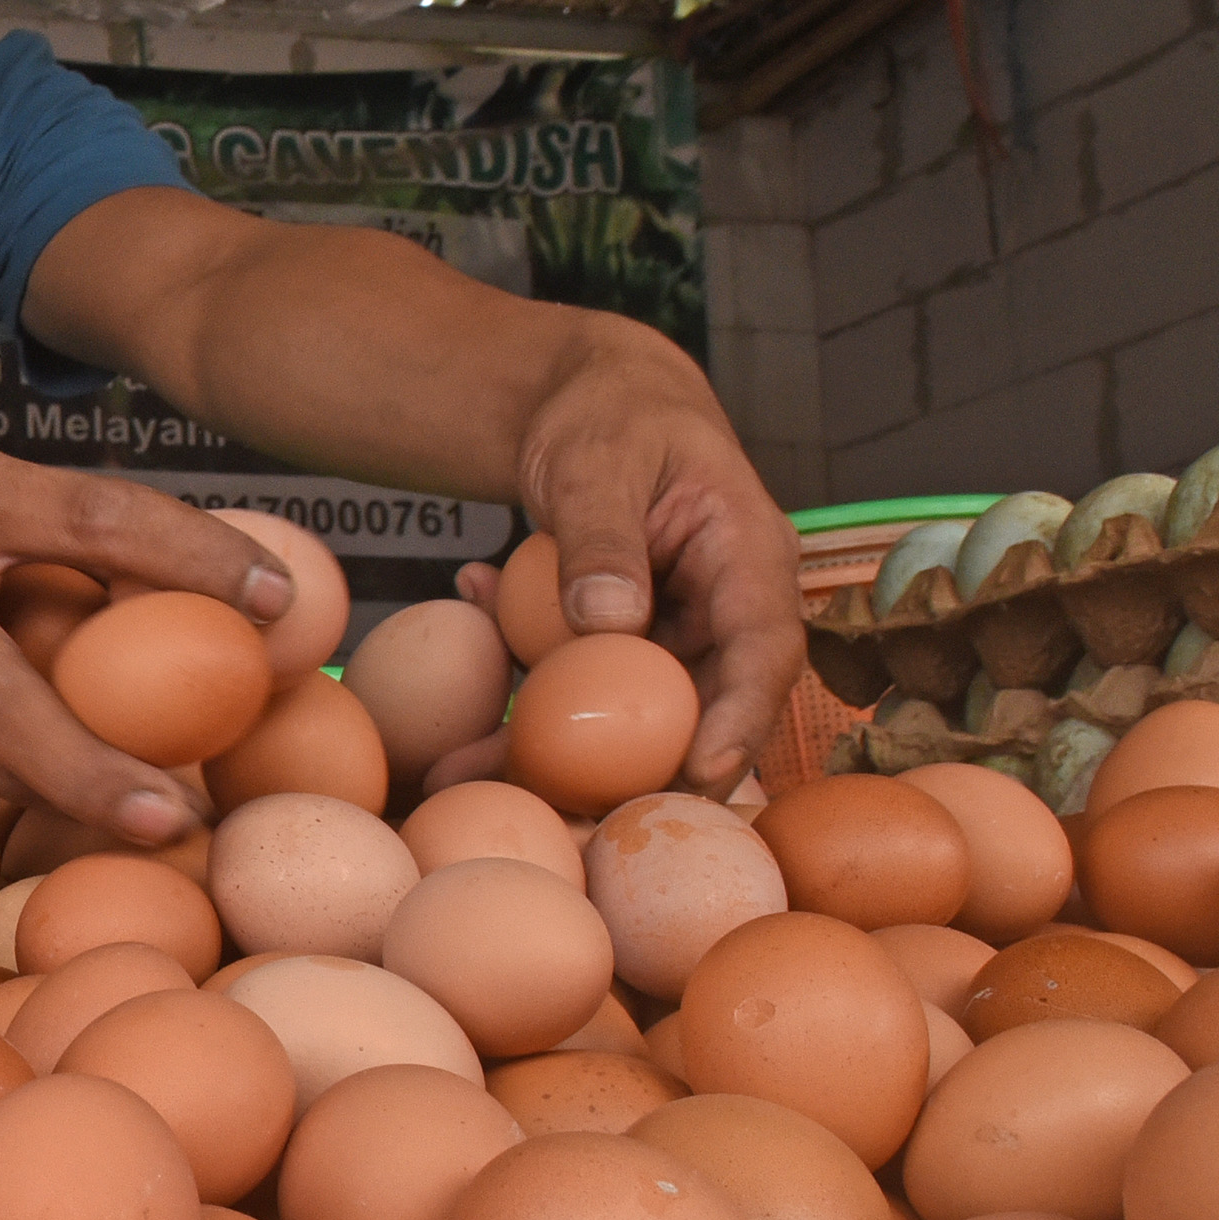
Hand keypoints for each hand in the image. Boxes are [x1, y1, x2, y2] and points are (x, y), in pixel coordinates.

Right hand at [0, 419, 294, 843]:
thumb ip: (63, 521)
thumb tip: (205, 580)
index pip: (92, 521)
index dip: (190, 558)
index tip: (274, 601)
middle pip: (7, 700)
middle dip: (94, 773)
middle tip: (179, 815)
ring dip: (67, 794)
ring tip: (152, 816)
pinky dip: (12, 771)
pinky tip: (60, 781)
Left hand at [429, 325, 803, 798]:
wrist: (580, 401)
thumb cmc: (608, 413)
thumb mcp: (598, 460)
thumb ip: (601, 537)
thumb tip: (610, 623)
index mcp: (748, 554)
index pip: (765, 647)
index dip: (741, 718)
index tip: (705, 772)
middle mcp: (720, 607)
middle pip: (701, 705)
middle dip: (641, 768)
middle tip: (575, 819)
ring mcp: (667, 632)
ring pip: (627, 712)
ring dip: (550, 750)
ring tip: (463, 773)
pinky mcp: (615, 647)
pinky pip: (571, 689)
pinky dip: (512, 701)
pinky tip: (453, 708)